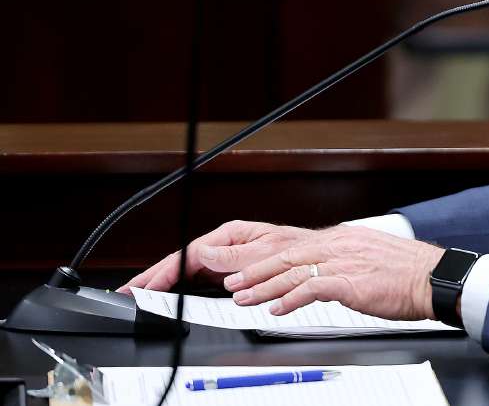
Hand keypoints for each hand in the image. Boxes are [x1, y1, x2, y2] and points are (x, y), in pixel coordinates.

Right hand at [119, 220, 317, 293]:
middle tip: (129, 291)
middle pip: (181, 262)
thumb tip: (205, 253)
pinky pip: (199, 281)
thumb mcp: (267, 251)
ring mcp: (225, 260)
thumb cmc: (297, 248)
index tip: (147, 284)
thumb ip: (235, 255)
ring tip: (140, 294)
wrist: (316, 257)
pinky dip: (181, 288)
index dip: (165, 270)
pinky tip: (167, 296)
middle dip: (154, 275)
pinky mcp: (230, 273)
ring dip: (163, 282)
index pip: (189, 253)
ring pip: (187, 272)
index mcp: (231, 235)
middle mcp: (225, 245)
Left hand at [223, 227, 446, 320]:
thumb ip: (344, 265)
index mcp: (344, 239)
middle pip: (286, 255)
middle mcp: (340, 245)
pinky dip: (290, 299)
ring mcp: (344, 261)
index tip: (249, 270)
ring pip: (293, 270)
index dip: (268, 260)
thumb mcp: (370, 261)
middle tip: (233, 282)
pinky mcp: (351, 281)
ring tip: (243, 297)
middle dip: (255, 270)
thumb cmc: (407, 274)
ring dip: (263, 286)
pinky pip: (311, 288)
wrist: (433, 278)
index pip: (296, 247)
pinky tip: (277, 309)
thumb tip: (323, 280)